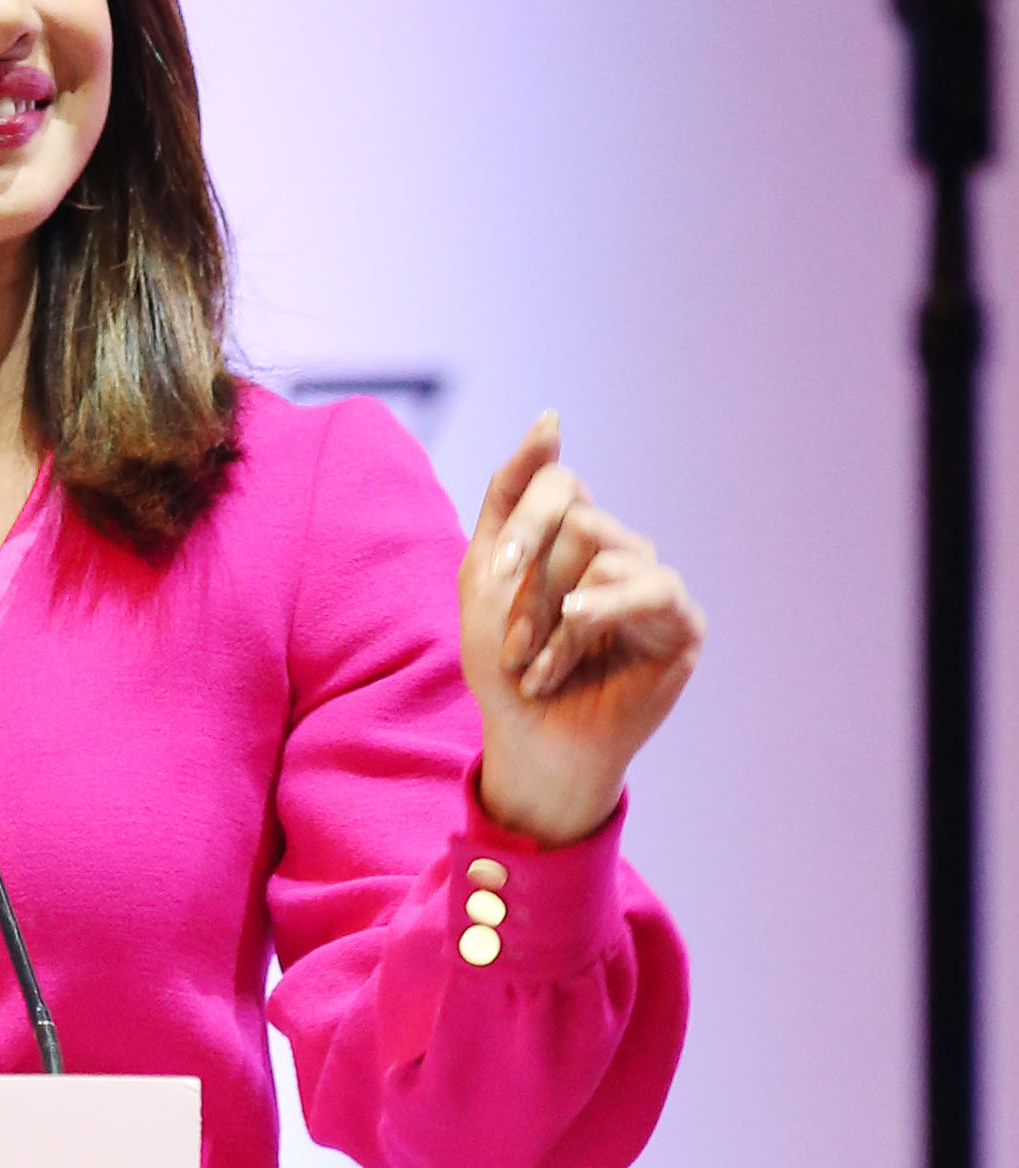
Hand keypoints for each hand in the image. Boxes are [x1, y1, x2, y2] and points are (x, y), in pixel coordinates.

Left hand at [460, 412, 705, 846]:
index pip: (559, 483)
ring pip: (605, 552)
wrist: (531, 748)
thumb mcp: (486, 575)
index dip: (524, 523)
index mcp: (576, 536)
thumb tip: (552, 419)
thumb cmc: (505, 672)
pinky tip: (577, 635)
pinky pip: (651, 587)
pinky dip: (603, 611)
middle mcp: (620, 551)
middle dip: (531, 587)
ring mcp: (653, 585)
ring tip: (538, 670)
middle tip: (513, 648)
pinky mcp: (682, 624)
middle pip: (577, 519)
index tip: (495, 572)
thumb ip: (510, 494)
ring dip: (554, 617)